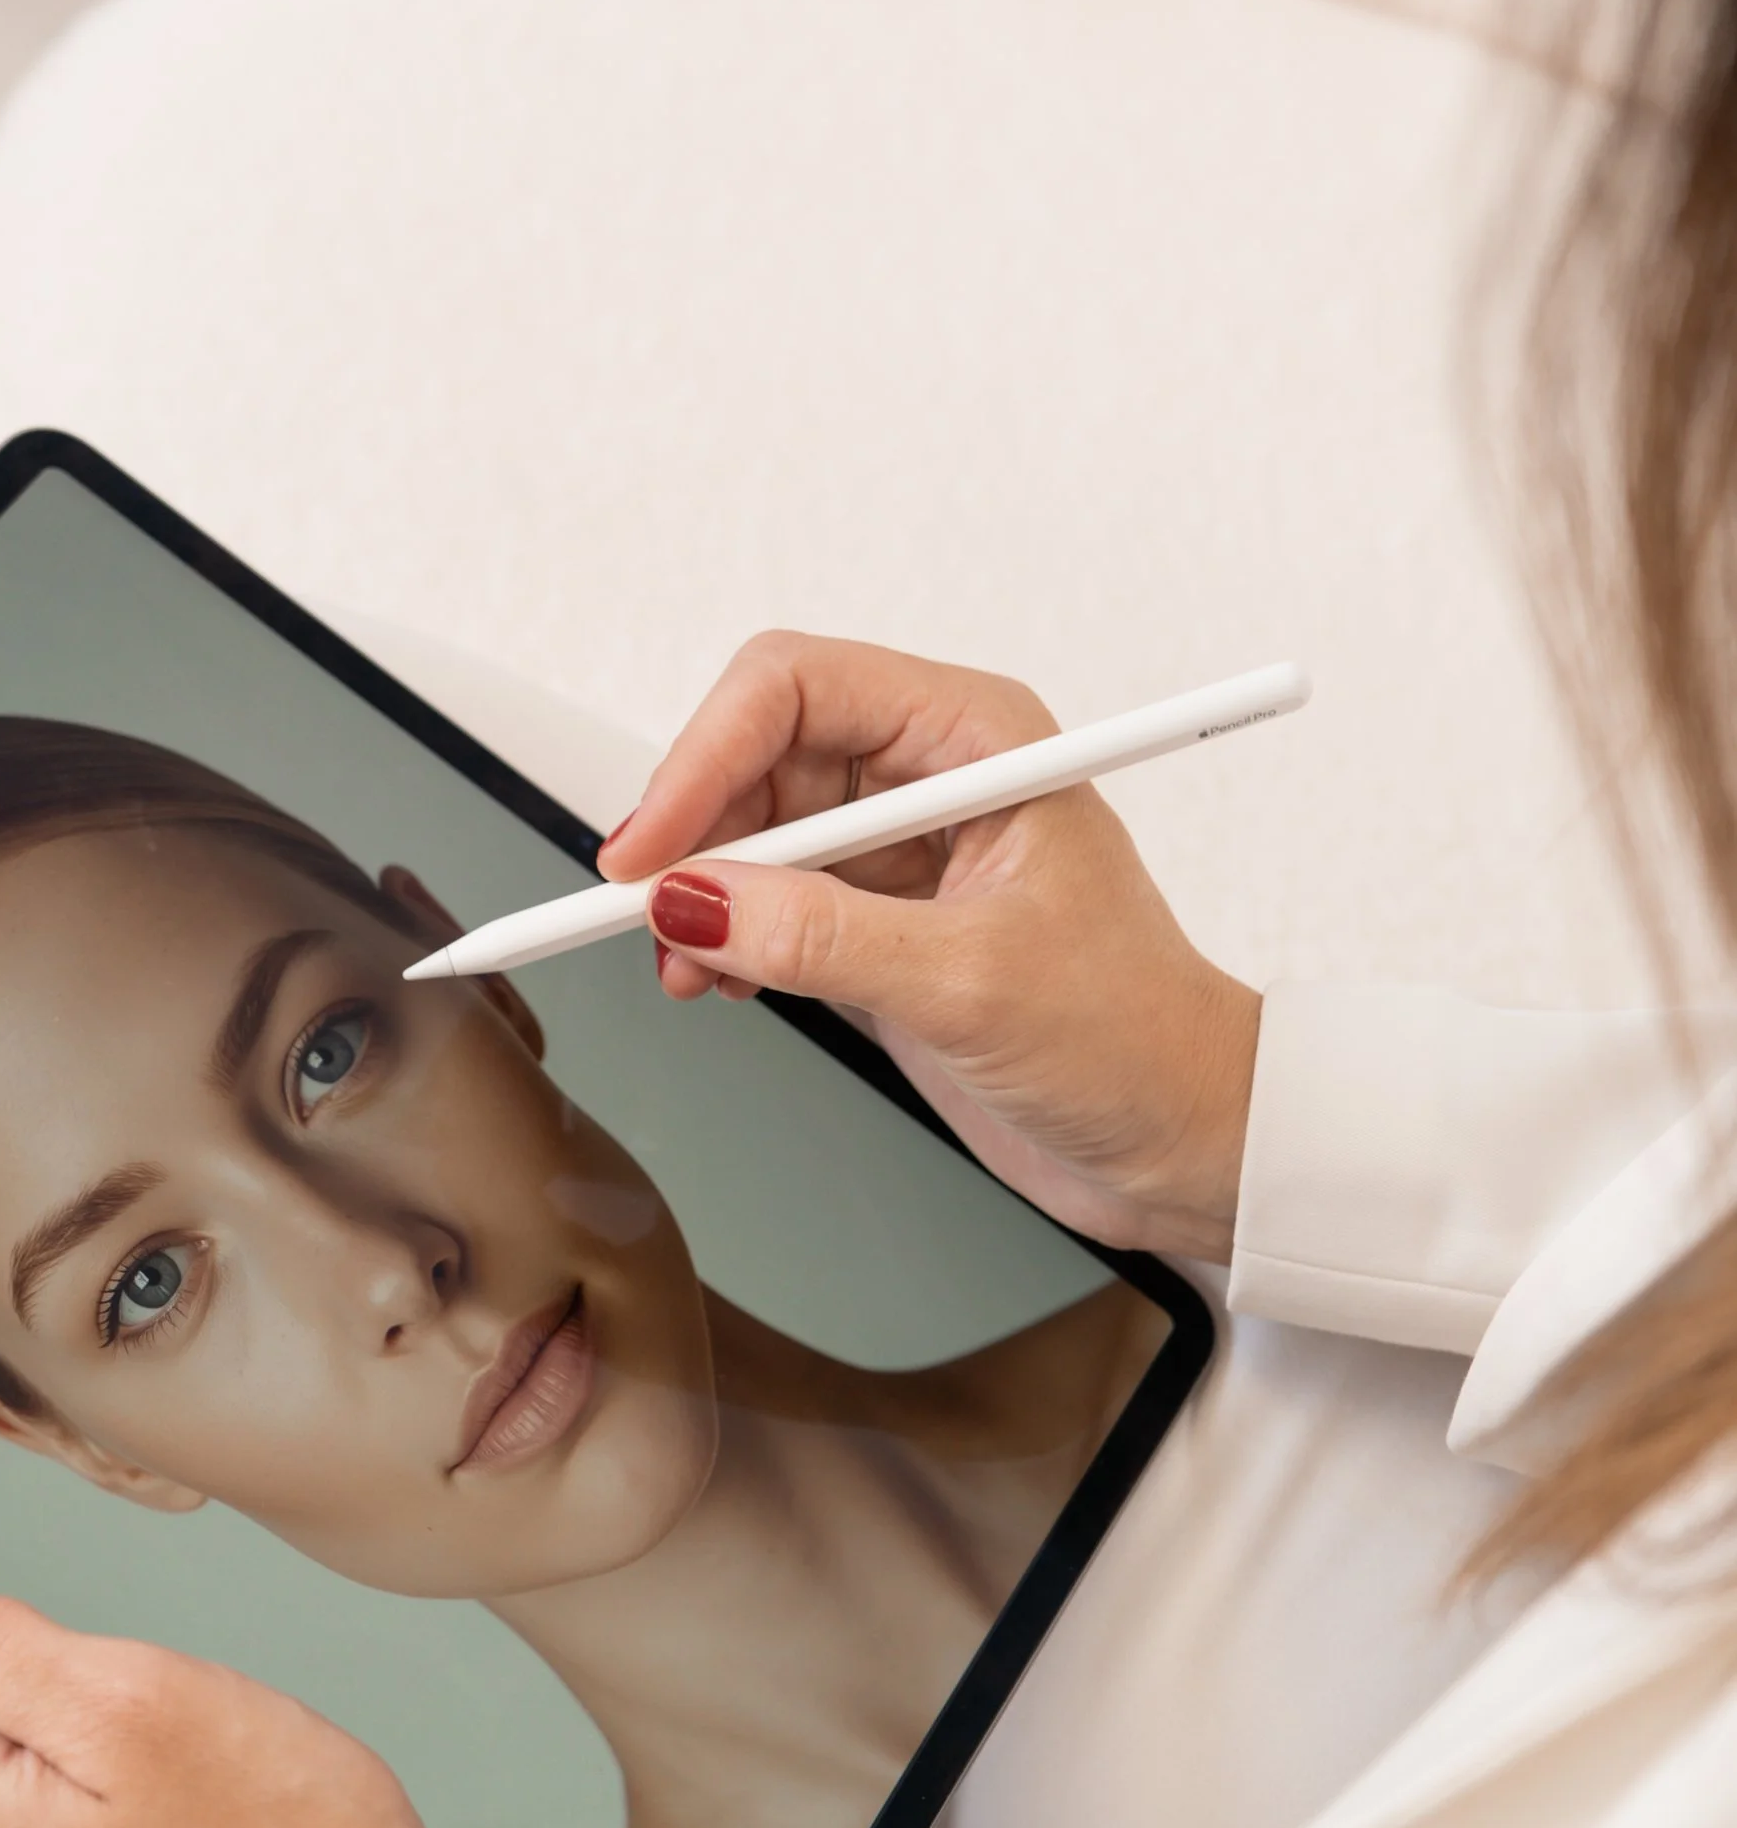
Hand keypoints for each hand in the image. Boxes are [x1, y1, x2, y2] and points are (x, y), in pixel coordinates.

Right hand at [600, 635, 1258, 1262]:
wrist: (1184, 1140)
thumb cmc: (1135, 1038)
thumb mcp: (969, 983)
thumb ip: (820, 936)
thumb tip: (690, 899)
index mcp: (976, 737)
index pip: (796, 686)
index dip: (705, 754)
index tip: (650, 849)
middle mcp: (931, 773)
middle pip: (757, 750)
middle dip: (692, 828)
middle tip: (643, 912)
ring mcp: (900, 849)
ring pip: (749, 827)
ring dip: (699, 891)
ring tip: (686, 967)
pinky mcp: (876, 920)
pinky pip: (764, 898)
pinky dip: (721, 934)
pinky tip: (715, 981)